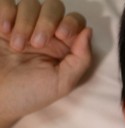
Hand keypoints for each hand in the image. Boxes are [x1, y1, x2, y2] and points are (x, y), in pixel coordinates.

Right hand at [0, 0, 91, 127]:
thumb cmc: (29, 94)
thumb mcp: (62, 82)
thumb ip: (81, 59)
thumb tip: (89, 31)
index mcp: (63, 46)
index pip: (75, 20)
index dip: (71, 22)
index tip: (62, 35)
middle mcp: (45, 32)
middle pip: (55, 6)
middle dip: (47, 21)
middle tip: (37, 44)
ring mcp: (22, 25)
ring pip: (31, 3)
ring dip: (25, 22)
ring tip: (16, 47)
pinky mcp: (1, 22)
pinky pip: (6, 2)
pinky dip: (6, 12)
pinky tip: (4, 30)